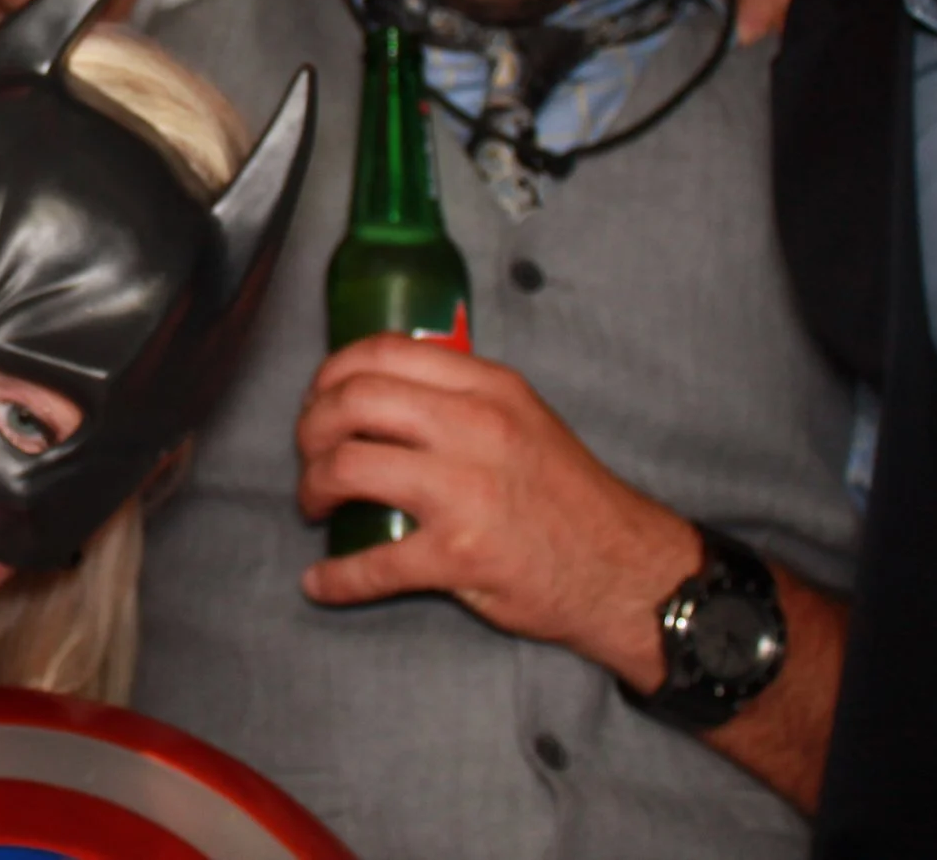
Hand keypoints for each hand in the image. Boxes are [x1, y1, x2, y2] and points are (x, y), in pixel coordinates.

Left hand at [296, 334, 700, 688]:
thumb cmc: (567, 495)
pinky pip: (372, 563)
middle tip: (310, 456)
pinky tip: (320, 582)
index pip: (383, 353)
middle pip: (352, 402)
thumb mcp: (524, 417)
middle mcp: (474, 428)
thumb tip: (380, 390)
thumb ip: (460, 396)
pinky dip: (334, 577)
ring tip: (316, 506)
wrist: (626, 570)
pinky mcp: (459, 555)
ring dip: (312, 488)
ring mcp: (465, 491)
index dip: (331, 373)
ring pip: (347, 468)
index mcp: (487, 387)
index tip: (319, 398)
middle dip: (310, 429)